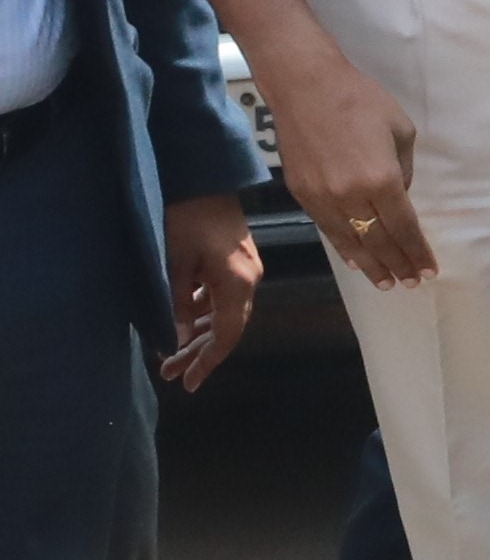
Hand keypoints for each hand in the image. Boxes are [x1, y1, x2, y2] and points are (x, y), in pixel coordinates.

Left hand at [158, 191, 261, 388]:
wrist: (202, 176)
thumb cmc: (184, 217)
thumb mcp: (174, 263)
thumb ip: (176, 303)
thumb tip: (176, 341)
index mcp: (237, 282)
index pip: (227, 333)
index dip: (209, 361)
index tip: (189, 383)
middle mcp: (249, 280)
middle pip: (228, 327)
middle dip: (199, 353)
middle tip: (170, 374)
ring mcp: (245, 270)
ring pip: (225, 313)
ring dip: (198, 334)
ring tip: (170, 355)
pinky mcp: (237, 261)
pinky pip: (222, 297)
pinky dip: (203, 314)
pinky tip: (183, 321)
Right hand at [270, 43, 433, 285]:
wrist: (306, 87)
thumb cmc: (361, 102)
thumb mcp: (401, 132)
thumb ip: (403, 171)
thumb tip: (400, 198)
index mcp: (382, 180)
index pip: (404, 228)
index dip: (417, 252)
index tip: (428, 270)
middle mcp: (351, 196)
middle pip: (379, 241)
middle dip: (397, 264)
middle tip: (411, 282)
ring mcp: (322, 197)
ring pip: (351, 242)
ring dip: (371, 265)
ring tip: (386, 282)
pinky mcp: (302, 194)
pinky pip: (328, 229)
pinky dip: (344, 247)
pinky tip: (356, 259)